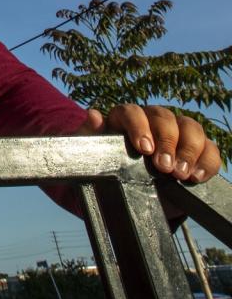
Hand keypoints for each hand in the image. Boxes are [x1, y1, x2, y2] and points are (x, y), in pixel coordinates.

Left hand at [77, 105, 220, 182]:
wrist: (127, 186)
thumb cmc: (107, 162)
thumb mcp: (92, 150)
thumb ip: (88, 134)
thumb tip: (93, 115)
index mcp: (126, 116)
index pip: (132, 112)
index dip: (139, 127)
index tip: (143, 149)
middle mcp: (153, 119)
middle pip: (165, 118)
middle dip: (167, 142)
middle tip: (164, 167)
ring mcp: (178, 132)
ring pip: (191, 127)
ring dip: (189, 150)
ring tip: (181, 174)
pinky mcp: (196, 149)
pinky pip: (210, 148)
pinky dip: (207, 161)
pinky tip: (197, 177)